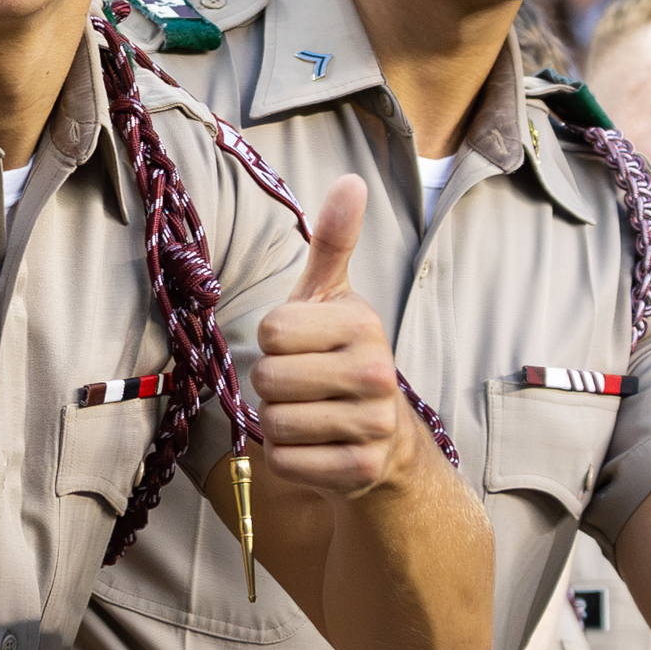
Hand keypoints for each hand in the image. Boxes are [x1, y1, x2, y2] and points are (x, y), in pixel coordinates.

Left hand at [252, 175, 417, 498]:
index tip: (300, 344)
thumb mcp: (332, 299)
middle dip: (271, 384)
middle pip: (267, 379)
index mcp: (362, 322)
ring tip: (310, 414)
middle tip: (302, 383)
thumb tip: (352, 180)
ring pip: (274, 422)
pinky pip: (285, 462)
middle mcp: (376, 371)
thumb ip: (334, 240)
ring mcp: (372, 424)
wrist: (383, 438)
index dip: (273, 340)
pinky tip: (316, 446)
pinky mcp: (360, 470)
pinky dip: (288, 458)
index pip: (271, 331)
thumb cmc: (340, 356)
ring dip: (279, 422)